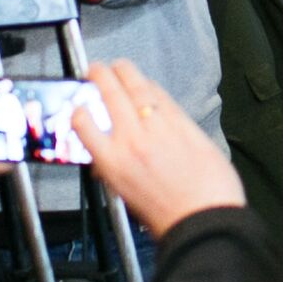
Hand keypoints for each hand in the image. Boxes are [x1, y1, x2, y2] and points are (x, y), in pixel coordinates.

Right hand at [72, 60, 245, 238]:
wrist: (203, 215)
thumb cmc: (167, 215)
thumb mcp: (126, 196)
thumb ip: (115, 171)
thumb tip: (108, 159)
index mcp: (112, 163)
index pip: (85, 126)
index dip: (79, 111)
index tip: (79, 104)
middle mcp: (132, 141)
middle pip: (111, 96)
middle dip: (100, 76)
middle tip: (96, 69)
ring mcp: (159, 128)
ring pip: (137, 89)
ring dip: (126, 73)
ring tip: (119, 66)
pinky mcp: (183, 123)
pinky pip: (162, 97)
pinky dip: (151, 86)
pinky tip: (147, 83)